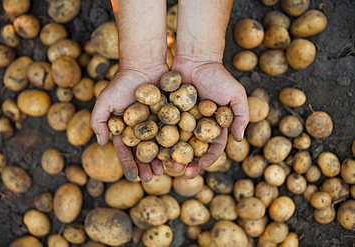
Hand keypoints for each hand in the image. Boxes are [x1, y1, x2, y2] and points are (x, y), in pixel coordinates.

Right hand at [90, 64, 167, 181]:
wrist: (144, 65)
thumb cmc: (122, 83)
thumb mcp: (104, 101)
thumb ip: (98, 122)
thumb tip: (101, 144)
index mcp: (125, 129)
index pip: (126, 151)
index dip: (129, 165)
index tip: (134, 178)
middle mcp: (141, 129)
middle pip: (144, 152)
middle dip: (146, 166)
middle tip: (151, 178)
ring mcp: (157, 123)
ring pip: (159, 146)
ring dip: (161, 160)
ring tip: (164, 171)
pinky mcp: (171, 116)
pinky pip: (173, 133)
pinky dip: (174, 145)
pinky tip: (177, 155)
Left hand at [170, 56, 249, 177]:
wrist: (196, 59)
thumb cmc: (218, 76)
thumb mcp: (236, 94)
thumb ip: (241, 116)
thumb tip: (239, 139)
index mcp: (214, 127)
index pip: (212, 149)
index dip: (206, 160)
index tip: (198, 168)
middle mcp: (197, 128)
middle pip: (192, 150)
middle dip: (187, 163)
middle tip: (180, 171)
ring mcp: (181, 121)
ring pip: (176, 144)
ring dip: (172, 155)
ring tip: (166, 165)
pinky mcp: (167, 113)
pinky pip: (163, 129)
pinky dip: (159, 139)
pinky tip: (154, 148)